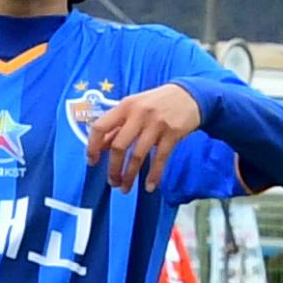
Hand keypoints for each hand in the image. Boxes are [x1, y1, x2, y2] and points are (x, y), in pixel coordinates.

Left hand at [83, 83, 204, 189]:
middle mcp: (139, 114)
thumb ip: (118, 125)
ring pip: (137, 156)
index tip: (92, 161)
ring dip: (129, 176)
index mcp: (125, 106)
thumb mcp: (135, 107)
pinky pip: (160, 159)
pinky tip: (150, 186)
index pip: (101, 127)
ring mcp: (156, 124)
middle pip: (119, 146)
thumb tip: (101, 146)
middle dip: (113, 169)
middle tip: (112, 182)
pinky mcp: (172, 134)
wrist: (190, 95)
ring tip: (125, 188)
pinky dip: (154, 175)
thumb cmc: (157, 102)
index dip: (93, 146)